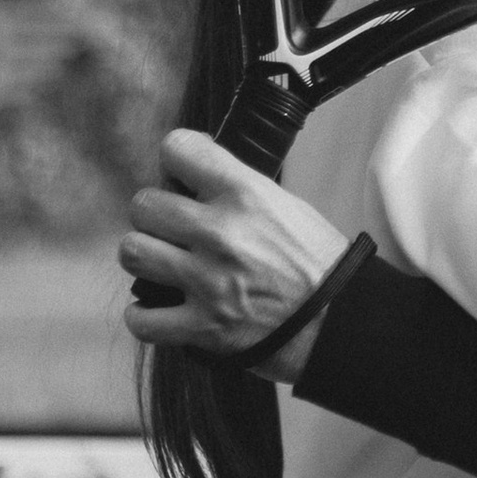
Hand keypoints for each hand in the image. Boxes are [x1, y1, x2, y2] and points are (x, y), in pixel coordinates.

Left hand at [119, 132, 347, 379]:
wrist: (343, 324)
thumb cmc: (320, 265)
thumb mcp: (286, 206)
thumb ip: (237, 190)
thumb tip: (195, 181)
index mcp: (245, 195)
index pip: (176, 149)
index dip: (176, 162)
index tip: (184, 178)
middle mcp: (221, 234)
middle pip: (143, 205)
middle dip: (155, 216)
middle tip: (174, 230)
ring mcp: (208, 282)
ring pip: (133, 253)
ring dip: (146, 258)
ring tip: (165, 266)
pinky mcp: (204, 327)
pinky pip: (142, 319)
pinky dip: (144, 317)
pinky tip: (158, 310)